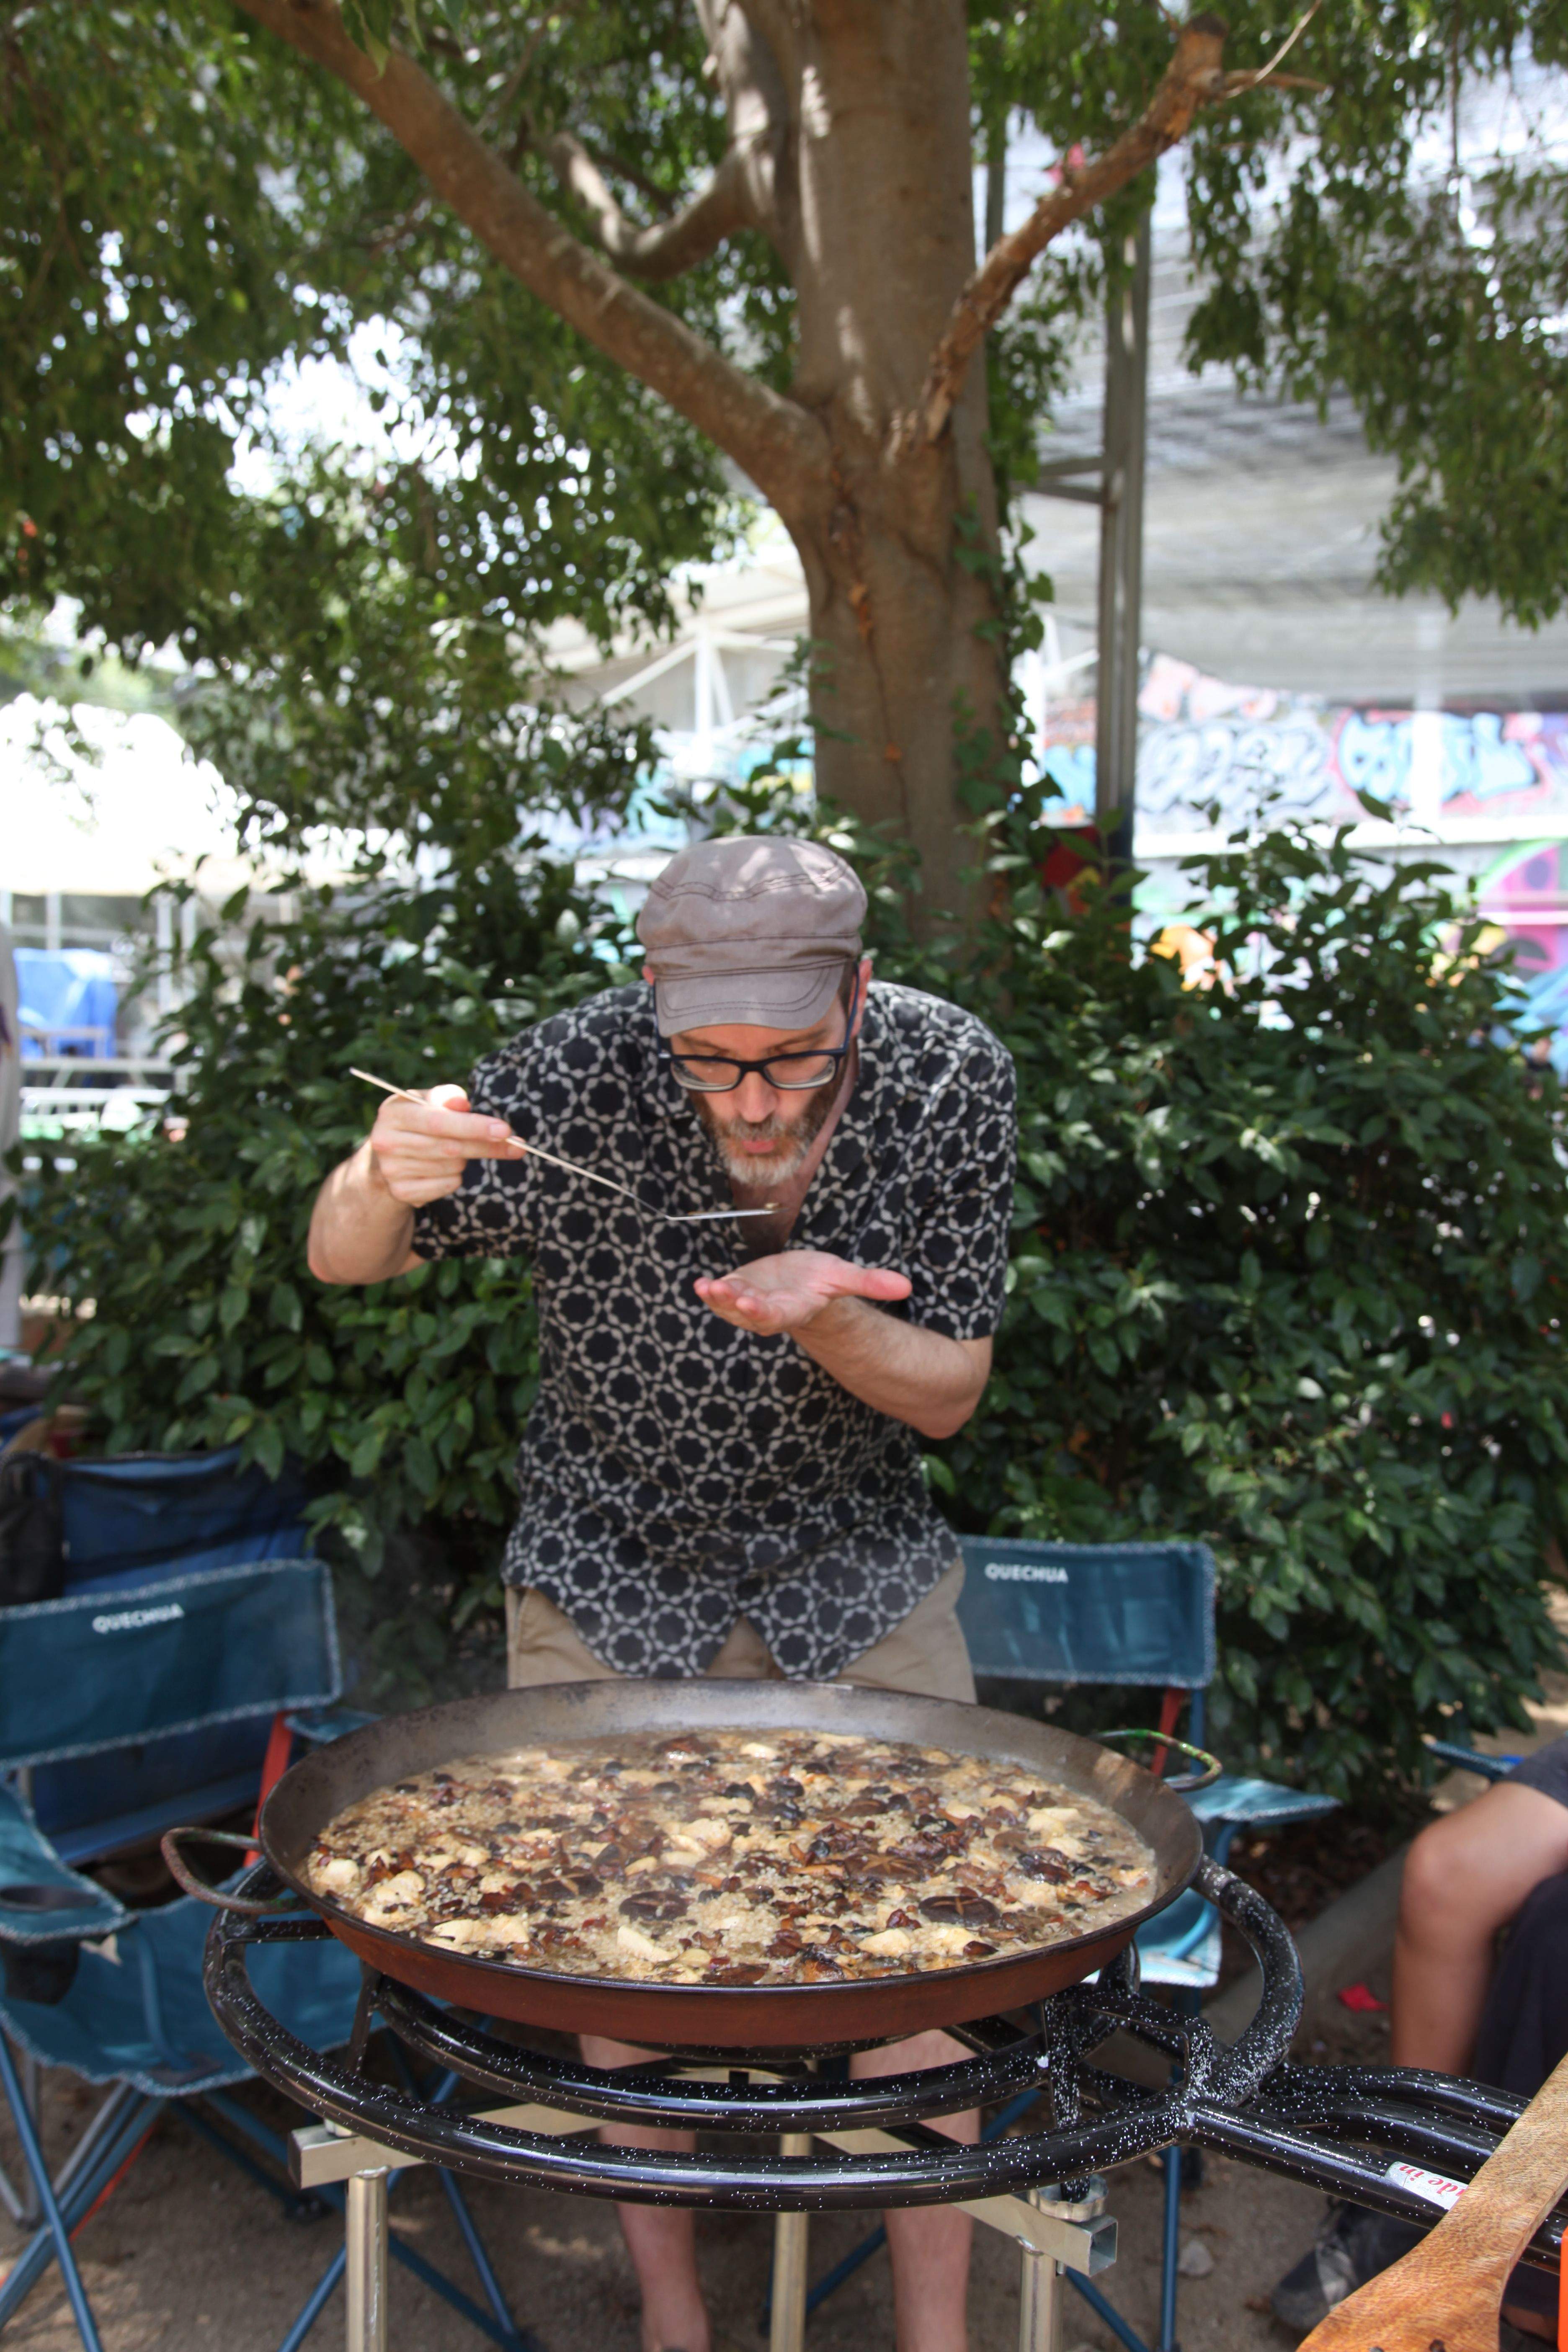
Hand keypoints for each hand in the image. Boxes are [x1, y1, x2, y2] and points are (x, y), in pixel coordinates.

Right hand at [367, 1084, 526, 1207]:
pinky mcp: (401, 1192)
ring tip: (458, 1151)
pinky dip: (455, 1177)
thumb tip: (463, 1104)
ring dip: (466, 1160)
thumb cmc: (418, 1121)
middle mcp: (386, 1141)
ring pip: (452, 1167)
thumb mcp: (428, 1102)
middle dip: (487, 1146)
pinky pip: (447, 1185)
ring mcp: (392, 1170)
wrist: (386, 1159)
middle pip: (450, 1147)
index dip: (474, 1126)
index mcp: (393, 1112)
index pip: (439, 1121)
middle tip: (516, 1146)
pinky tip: (446, 1168)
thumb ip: (447, 1098)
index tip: (505, 1130)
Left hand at [694, 1251, 911, 1336]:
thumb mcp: (844, 1276)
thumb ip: (870, 1283)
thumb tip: (907, 1286)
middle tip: (724, 1293)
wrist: (800, 1282)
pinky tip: (699, 1284)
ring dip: (717, 1299)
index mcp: (794, 1309)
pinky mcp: (735, 1292)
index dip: (764, 1312)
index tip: (752, 1305)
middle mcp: (769, 1311)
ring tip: (707, 1286)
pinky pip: (719, 1297)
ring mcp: (749, 1303)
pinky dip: (708, 1293)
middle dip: (736, 1305)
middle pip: (750, 1315)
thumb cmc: (822, 1280)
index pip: (779, 1315)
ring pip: (730, 1308)